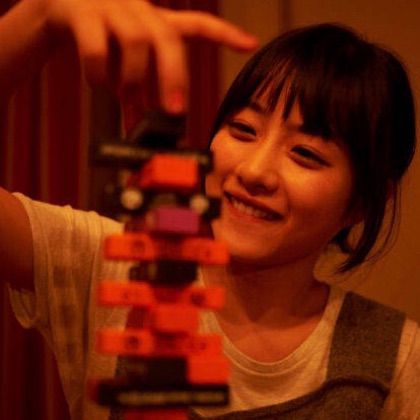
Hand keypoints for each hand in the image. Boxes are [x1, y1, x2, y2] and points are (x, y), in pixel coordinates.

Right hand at [45, 0, 257, 112]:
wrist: (50, 7)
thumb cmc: (98, 40)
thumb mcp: (125, 67)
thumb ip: (139, 94)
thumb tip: (147, 128)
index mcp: (154, 23)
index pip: (197, 25)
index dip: (224, 34)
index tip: (251, 44)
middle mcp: (138, 11)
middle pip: (168, 38)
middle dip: (174, 78)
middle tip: (175, 112)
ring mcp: (110, 8)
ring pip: (135, 42)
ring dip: (134, 79)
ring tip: (126, 99)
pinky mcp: (80, 12)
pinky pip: (95, 45)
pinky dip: (99, 72)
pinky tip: (97, 83)